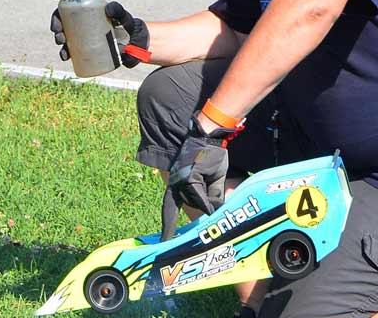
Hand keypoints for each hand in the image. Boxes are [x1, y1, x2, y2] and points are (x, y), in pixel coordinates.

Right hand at [49, 0, 150, 66]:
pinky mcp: (83, 47)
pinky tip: (65, 56)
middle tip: (58, 28)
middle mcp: (81, 19)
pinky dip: (65, 52)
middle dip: (56, 21)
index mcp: (89, 7)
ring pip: (63, 33)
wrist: (133, 45)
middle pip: (62, 16)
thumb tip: (108, 8)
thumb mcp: (124, 16)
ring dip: (58, 36)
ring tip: (61, 42)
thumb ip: (119, 10)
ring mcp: (81, 34)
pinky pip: (70, 49)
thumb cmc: (127, 26)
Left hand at [160, 116, 233, 240]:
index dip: (168, 227)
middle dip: (203, 202)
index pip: (170, 210)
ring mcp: (180, 182)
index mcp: (178, 185)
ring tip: (210, 173)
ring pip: (197, 203)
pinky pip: (200, 197)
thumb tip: (213, 213)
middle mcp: (175, 185)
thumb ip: (211, 196)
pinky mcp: (187, 178)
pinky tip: (209, 177)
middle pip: (191, 206)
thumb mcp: (213, 179)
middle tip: (205, 187)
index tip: (164, 242)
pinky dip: (208, 194)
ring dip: (208, 196)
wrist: (209, 136)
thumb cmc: (211, 156)